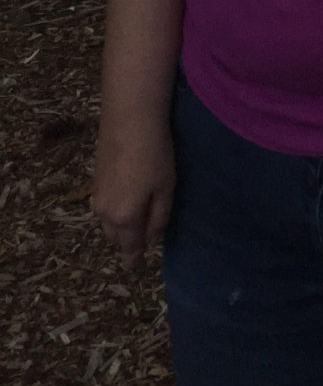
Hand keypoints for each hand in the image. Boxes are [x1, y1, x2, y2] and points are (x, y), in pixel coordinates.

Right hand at [92, 117, 175, 269]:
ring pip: (107, 221)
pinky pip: (104, 205)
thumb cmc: (154, 155)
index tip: (134, 266)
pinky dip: (114, 209)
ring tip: (137, 217)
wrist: (129, 119)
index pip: (129, 246)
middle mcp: (104, 212)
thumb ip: (159, 217)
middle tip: (142, 239)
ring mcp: (96, 195)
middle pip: (115, 236)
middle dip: (127, 240)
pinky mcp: (94, 180)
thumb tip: (152, 237)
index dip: (133, 257)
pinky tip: (127, 196)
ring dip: (119, 224)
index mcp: (124, 218)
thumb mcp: (165, 188)